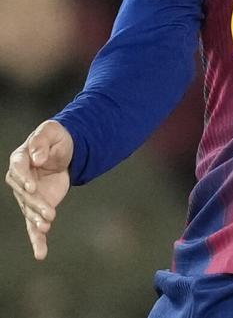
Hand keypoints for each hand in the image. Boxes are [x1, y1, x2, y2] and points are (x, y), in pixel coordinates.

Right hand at [6, 120, 73, 259]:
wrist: (62, 151)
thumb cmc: (54, 138)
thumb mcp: (51, 132)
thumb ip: (42, 142)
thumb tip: (37, 158)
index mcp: (20, 160)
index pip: (17, 171)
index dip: (23, 179)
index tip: (32, 187)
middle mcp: (20, 181)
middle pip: (24, 195)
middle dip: (36, 205)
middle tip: (49, 213)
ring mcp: (27, 196)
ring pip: (29, 211)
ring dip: (37, 221)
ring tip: (47, 226)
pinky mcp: (38, 207)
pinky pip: (35, 225)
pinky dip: (37, 240)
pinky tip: (40, 253)